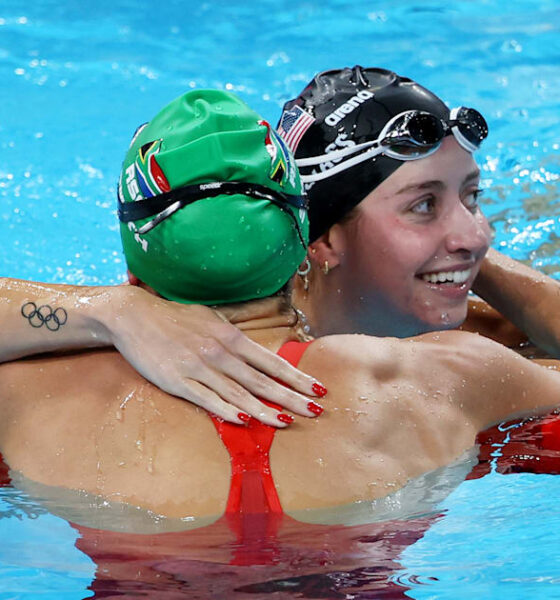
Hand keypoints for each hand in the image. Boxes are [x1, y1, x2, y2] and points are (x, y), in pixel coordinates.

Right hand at [105, 287, 324, 426]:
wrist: (134, 315)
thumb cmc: (176, 318)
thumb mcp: (211, 319)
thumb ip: (234, 336)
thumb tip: (256, 352)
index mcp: (230, 336)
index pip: (271, 361)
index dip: (296, 377)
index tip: (318, 389)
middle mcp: (219, 352)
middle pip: (261, 380)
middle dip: (292, 397)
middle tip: (317, 411)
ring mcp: (198, 367)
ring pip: (238, 393)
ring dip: (265, 410)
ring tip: (288, 422)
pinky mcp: (177, 381)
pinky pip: (206, 399)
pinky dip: (226, 411)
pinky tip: (244, 421)